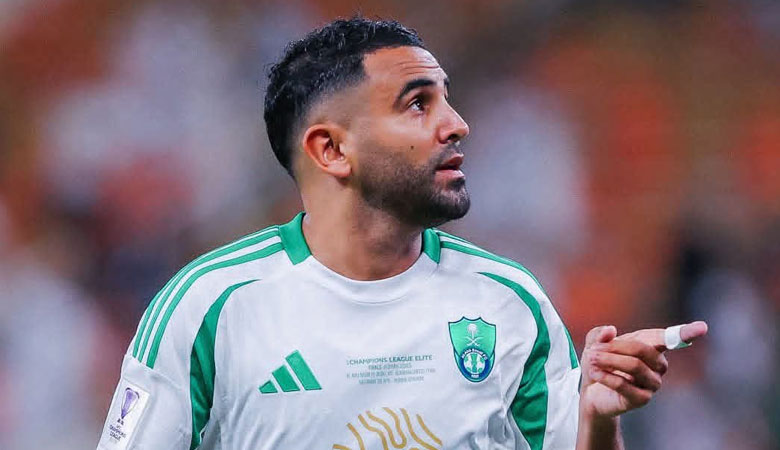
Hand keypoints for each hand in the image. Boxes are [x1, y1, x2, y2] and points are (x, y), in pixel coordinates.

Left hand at [578, 321, 707, 419]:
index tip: (702, 327)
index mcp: (651, 347)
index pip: (670, 338)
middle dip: (615, 347)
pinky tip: (594, 372)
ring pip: (634, 366)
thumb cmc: (600, 364)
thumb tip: (610, 330)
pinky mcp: (642, 399)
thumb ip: (599, 334)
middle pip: (643, 350)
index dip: (686, 332)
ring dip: (608, 360)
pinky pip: (624, 385)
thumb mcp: (594, 344)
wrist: (592, 393)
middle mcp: (658, 365)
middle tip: (593, 350)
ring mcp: (652, 384)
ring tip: (591, 358)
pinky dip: (606, 376)